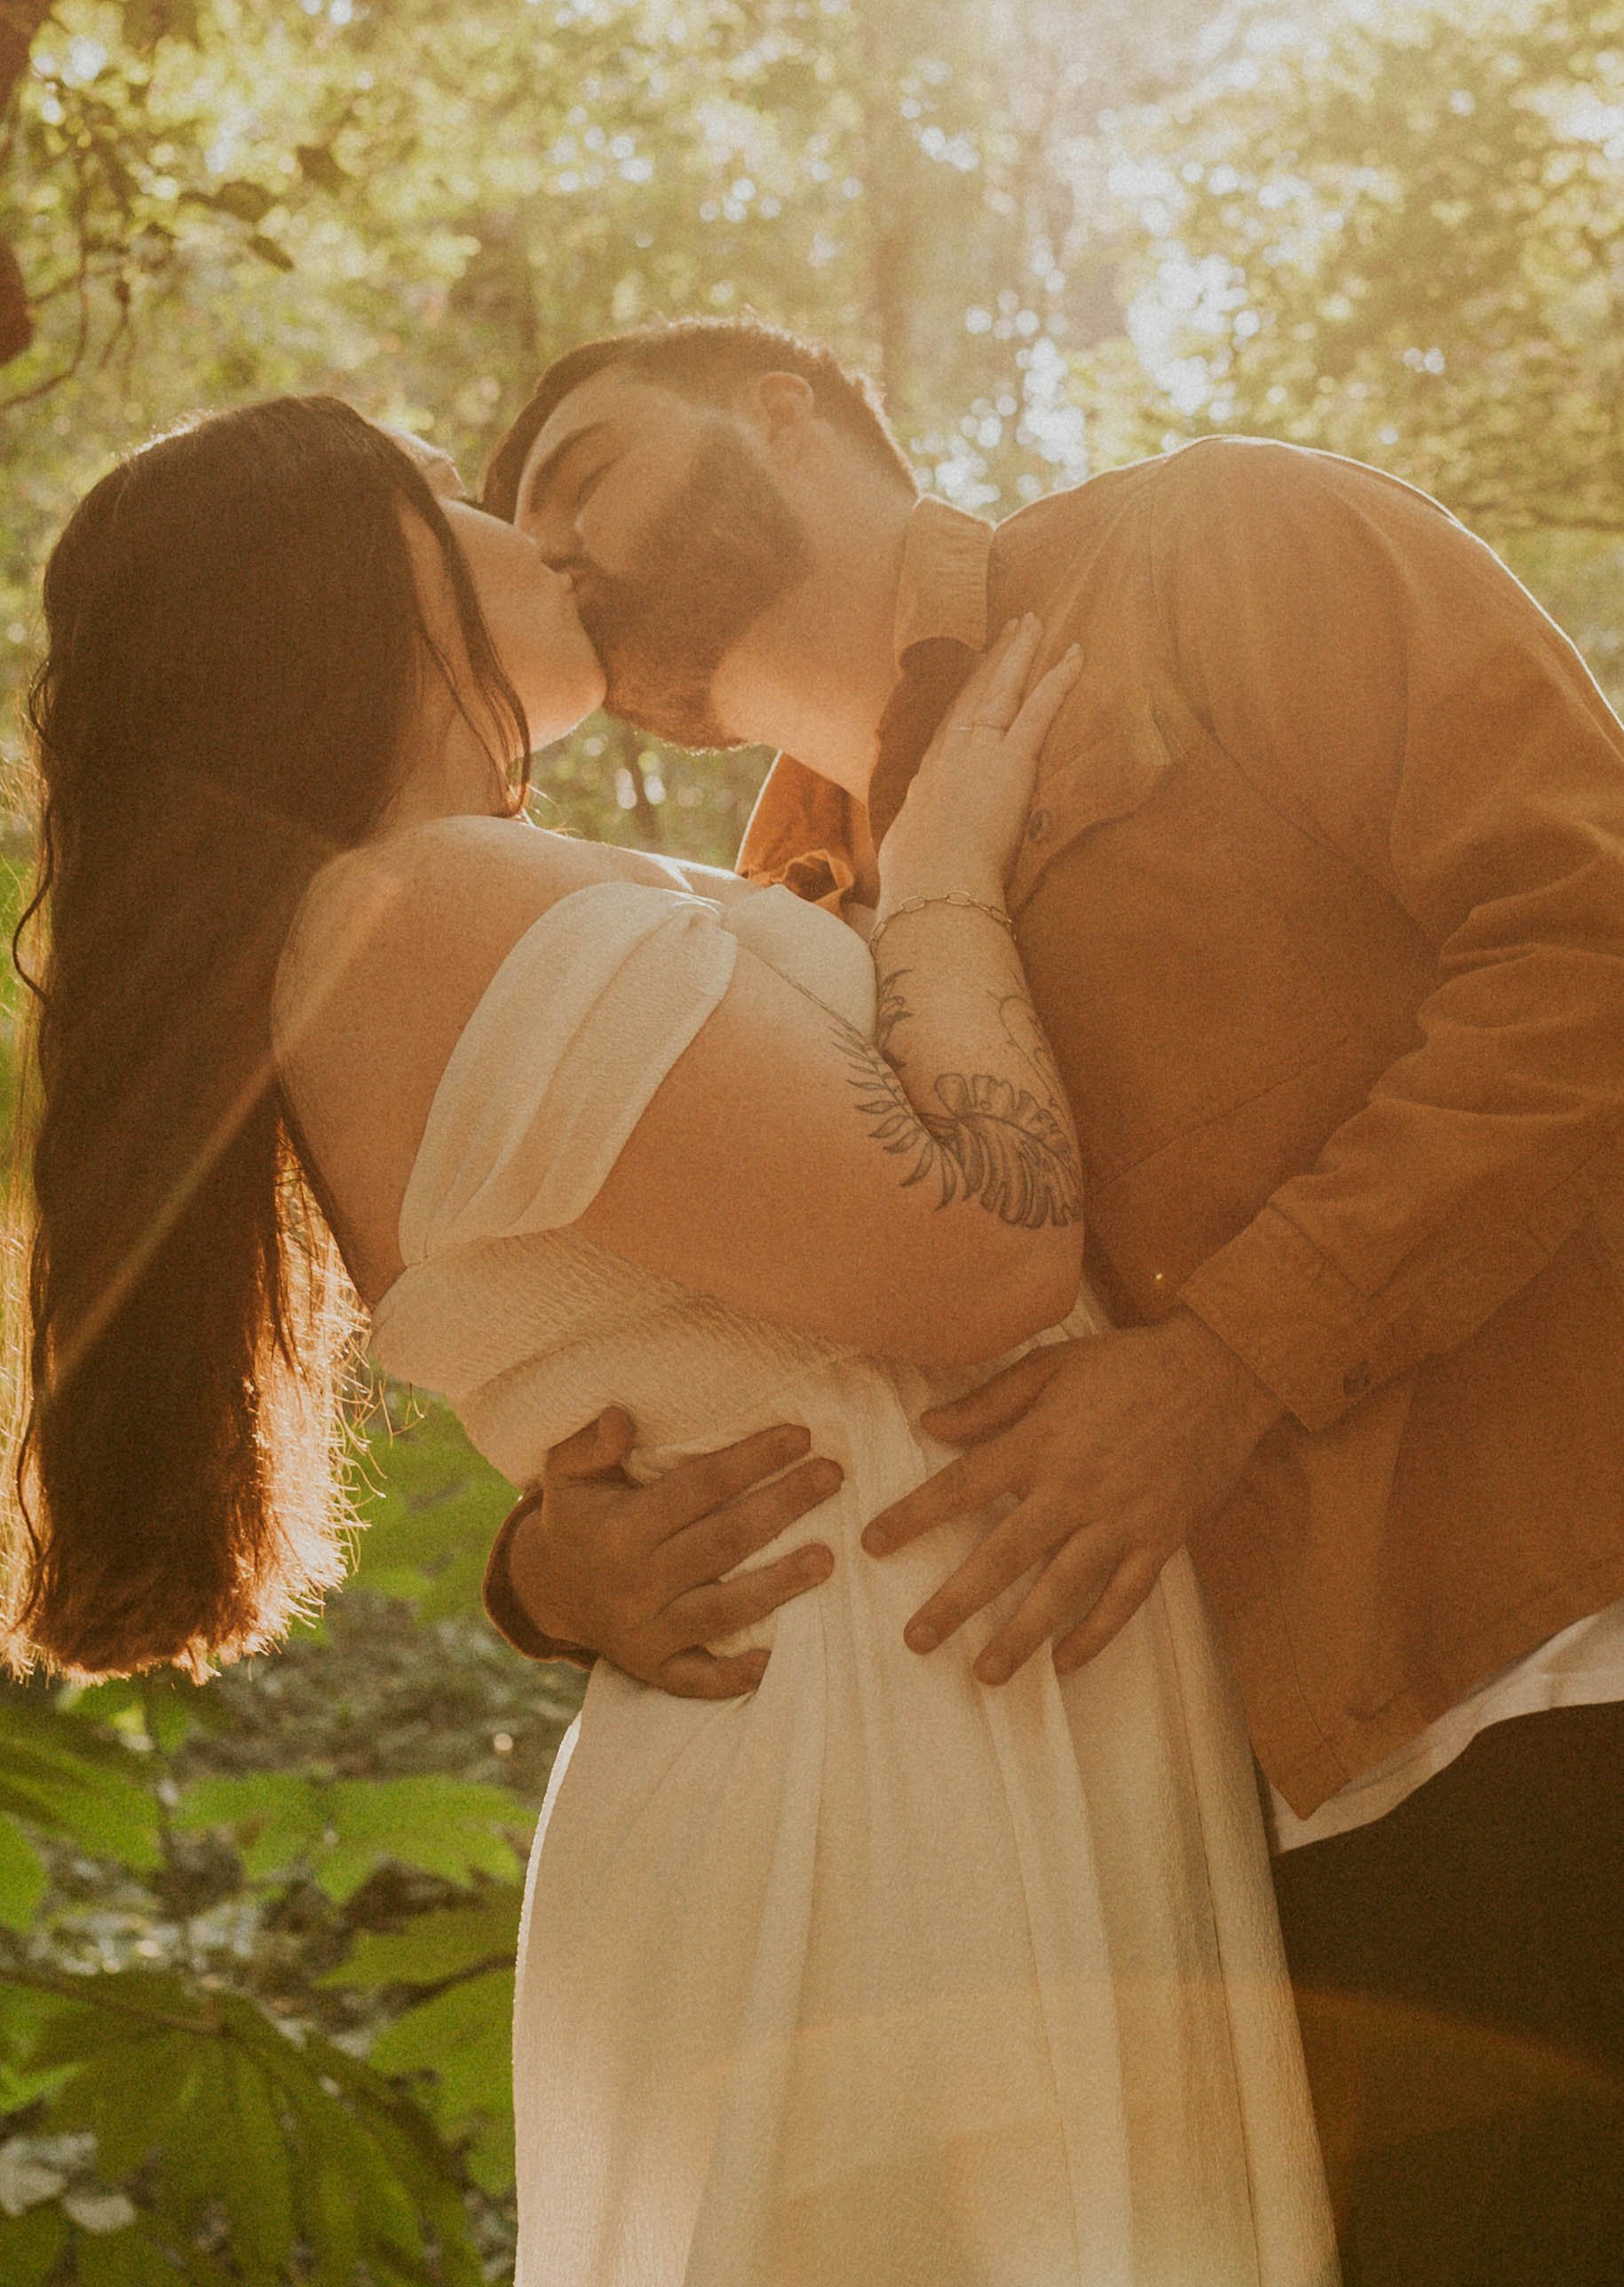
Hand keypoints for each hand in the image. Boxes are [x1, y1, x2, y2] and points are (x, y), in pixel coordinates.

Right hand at [501, 1408, 840, 1696]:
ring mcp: (646, 1631)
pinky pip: (698, 1679)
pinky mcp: (654, 1668)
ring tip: (828, 1558)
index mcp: (619, 1529)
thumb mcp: (565, 1473)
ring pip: (722, 1611)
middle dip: (783, 1507)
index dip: (751, 1460)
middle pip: (723, 1542)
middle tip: (833, 1477)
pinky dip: (735, 1676)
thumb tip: (622, 1418)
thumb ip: (589, 1444)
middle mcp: (635, 1582)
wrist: (548, 1590)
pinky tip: (778, 1658)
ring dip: (778, 1586)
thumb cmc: (577, 1517)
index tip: (801, 1436)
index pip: (698, 1489)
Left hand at [861, 1311, 1282, 1682]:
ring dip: (1020, 1636)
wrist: (1220, 1372)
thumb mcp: (1052, 1364)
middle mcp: (1074, 1489)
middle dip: (955, 1602)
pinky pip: (1123, 1599)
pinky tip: (1065, 1662)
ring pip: (1060, 1590)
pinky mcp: (1160, 1540)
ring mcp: (1120, 1520)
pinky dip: (1095, 1634)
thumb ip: (990, 1400)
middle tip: (916, 1640)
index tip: (872, 1545)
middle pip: (1003, 1556)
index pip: (960, 1487)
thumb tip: (929, 1425)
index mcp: (1039, 1444)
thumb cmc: (1130, 1365)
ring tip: (985, 1673)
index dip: (913, 1518)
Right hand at [877, 614, 1081, 911]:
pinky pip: (1039, 710)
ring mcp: (980, 751)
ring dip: (1020, 652)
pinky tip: (1075, 654)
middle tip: (1011, 626)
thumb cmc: (920, 882)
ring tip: (1033, 622)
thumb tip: (912, 850)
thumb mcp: (910, 853)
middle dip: (993, 657)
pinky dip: (1058, 679)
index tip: (977, 669)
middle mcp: (951, 753)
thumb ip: (918, 840)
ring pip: (1003, 689)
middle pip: (974, 693)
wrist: (931, 885)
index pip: (952, 723)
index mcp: (929, 777)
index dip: (966, 693)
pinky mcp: (1012, 761)